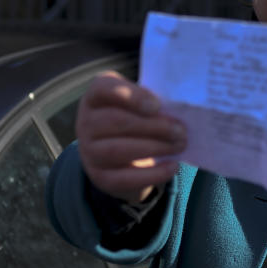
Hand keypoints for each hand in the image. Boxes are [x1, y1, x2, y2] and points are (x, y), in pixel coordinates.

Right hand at [76, 70, 185, 203]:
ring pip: (119, 150)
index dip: (131, 96)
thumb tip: (179, 108)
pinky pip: (125, 178)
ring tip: (179, 145)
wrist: (121, 158)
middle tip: (181, 130)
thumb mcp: (139, 103)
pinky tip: (172, 166)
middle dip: (153, 126)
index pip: (103, 89)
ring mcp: (89, 152)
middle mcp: (86, 123)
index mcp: (96, 97)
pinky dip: (153, 174)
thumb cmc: (135, 119)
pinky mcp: (100, 177)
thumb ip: (152, 101)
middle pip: (116, 121)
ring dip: (155, 147)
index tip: (157, 105)